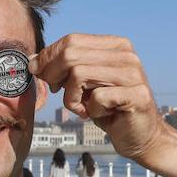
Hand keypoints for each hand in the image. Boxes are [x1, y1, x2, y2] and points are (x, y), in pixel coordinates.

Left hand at [30, 34, 165, 162]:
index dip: (48, 56)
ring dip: (71, 97)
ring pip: (78, 74)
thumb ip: (65, 68)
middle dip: (53, 74)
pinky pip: (96, 98)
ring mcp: (134, 74)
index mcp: (115, 46)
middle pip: (71, 54)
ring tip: (81, 108)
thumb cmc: (110, 110)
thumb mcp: (84, 84)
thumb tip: (34, 59)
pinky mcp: (137, 95)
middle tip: (56, 91)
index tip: (38, 72)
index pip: (71, 40)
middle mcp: (127, 55)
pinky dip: (90, 110)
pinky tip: (99, 115)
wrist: (142, 137)